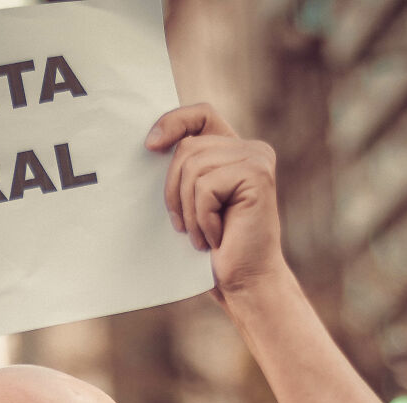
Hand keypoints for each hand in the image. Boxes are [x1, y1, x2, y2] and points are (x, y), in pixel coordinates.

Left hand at [146, 104, 286, 301]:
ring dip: (189, 210)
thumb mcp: (190, 206)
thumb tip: (149, 146)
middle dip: (174, 191)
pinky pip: (206, 187)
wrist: (244, 283)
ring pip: (194, 166)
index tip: (149, 146)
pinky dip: (202, 218)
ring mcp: (257, 159)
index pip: (201, 115)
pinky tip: (216, 238)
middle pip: (188, 147)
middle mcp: (250, 149)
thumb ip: (183, 174)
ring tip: (202, 236)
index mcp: (233, 152)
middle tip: (185, 228)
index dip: (173, 122)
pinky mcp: (257, 175)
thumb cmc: (214, 253)